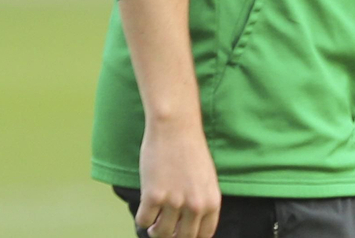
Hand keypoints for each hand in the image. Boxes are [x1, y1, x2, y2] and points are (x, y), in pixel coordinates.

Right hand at [137, 119, 221, 237]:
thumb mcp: (206, 179)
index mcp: (212, 201)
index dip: (191, 237)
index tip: (181, 234)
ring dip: (156, 231)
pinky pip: (144, 221)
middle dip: (172, 236)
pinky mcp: (153, 196)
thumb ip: (202, 202)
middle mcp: (195, 205)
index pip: (204, 235)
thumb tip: (190, 224)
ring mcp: (174, 201)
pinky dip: (142, 219)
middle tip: (165, 230)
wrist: (175, 127)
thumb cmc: (190, 150)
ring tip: (154, 224)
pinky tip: (145, 209)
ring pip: (161, 233)